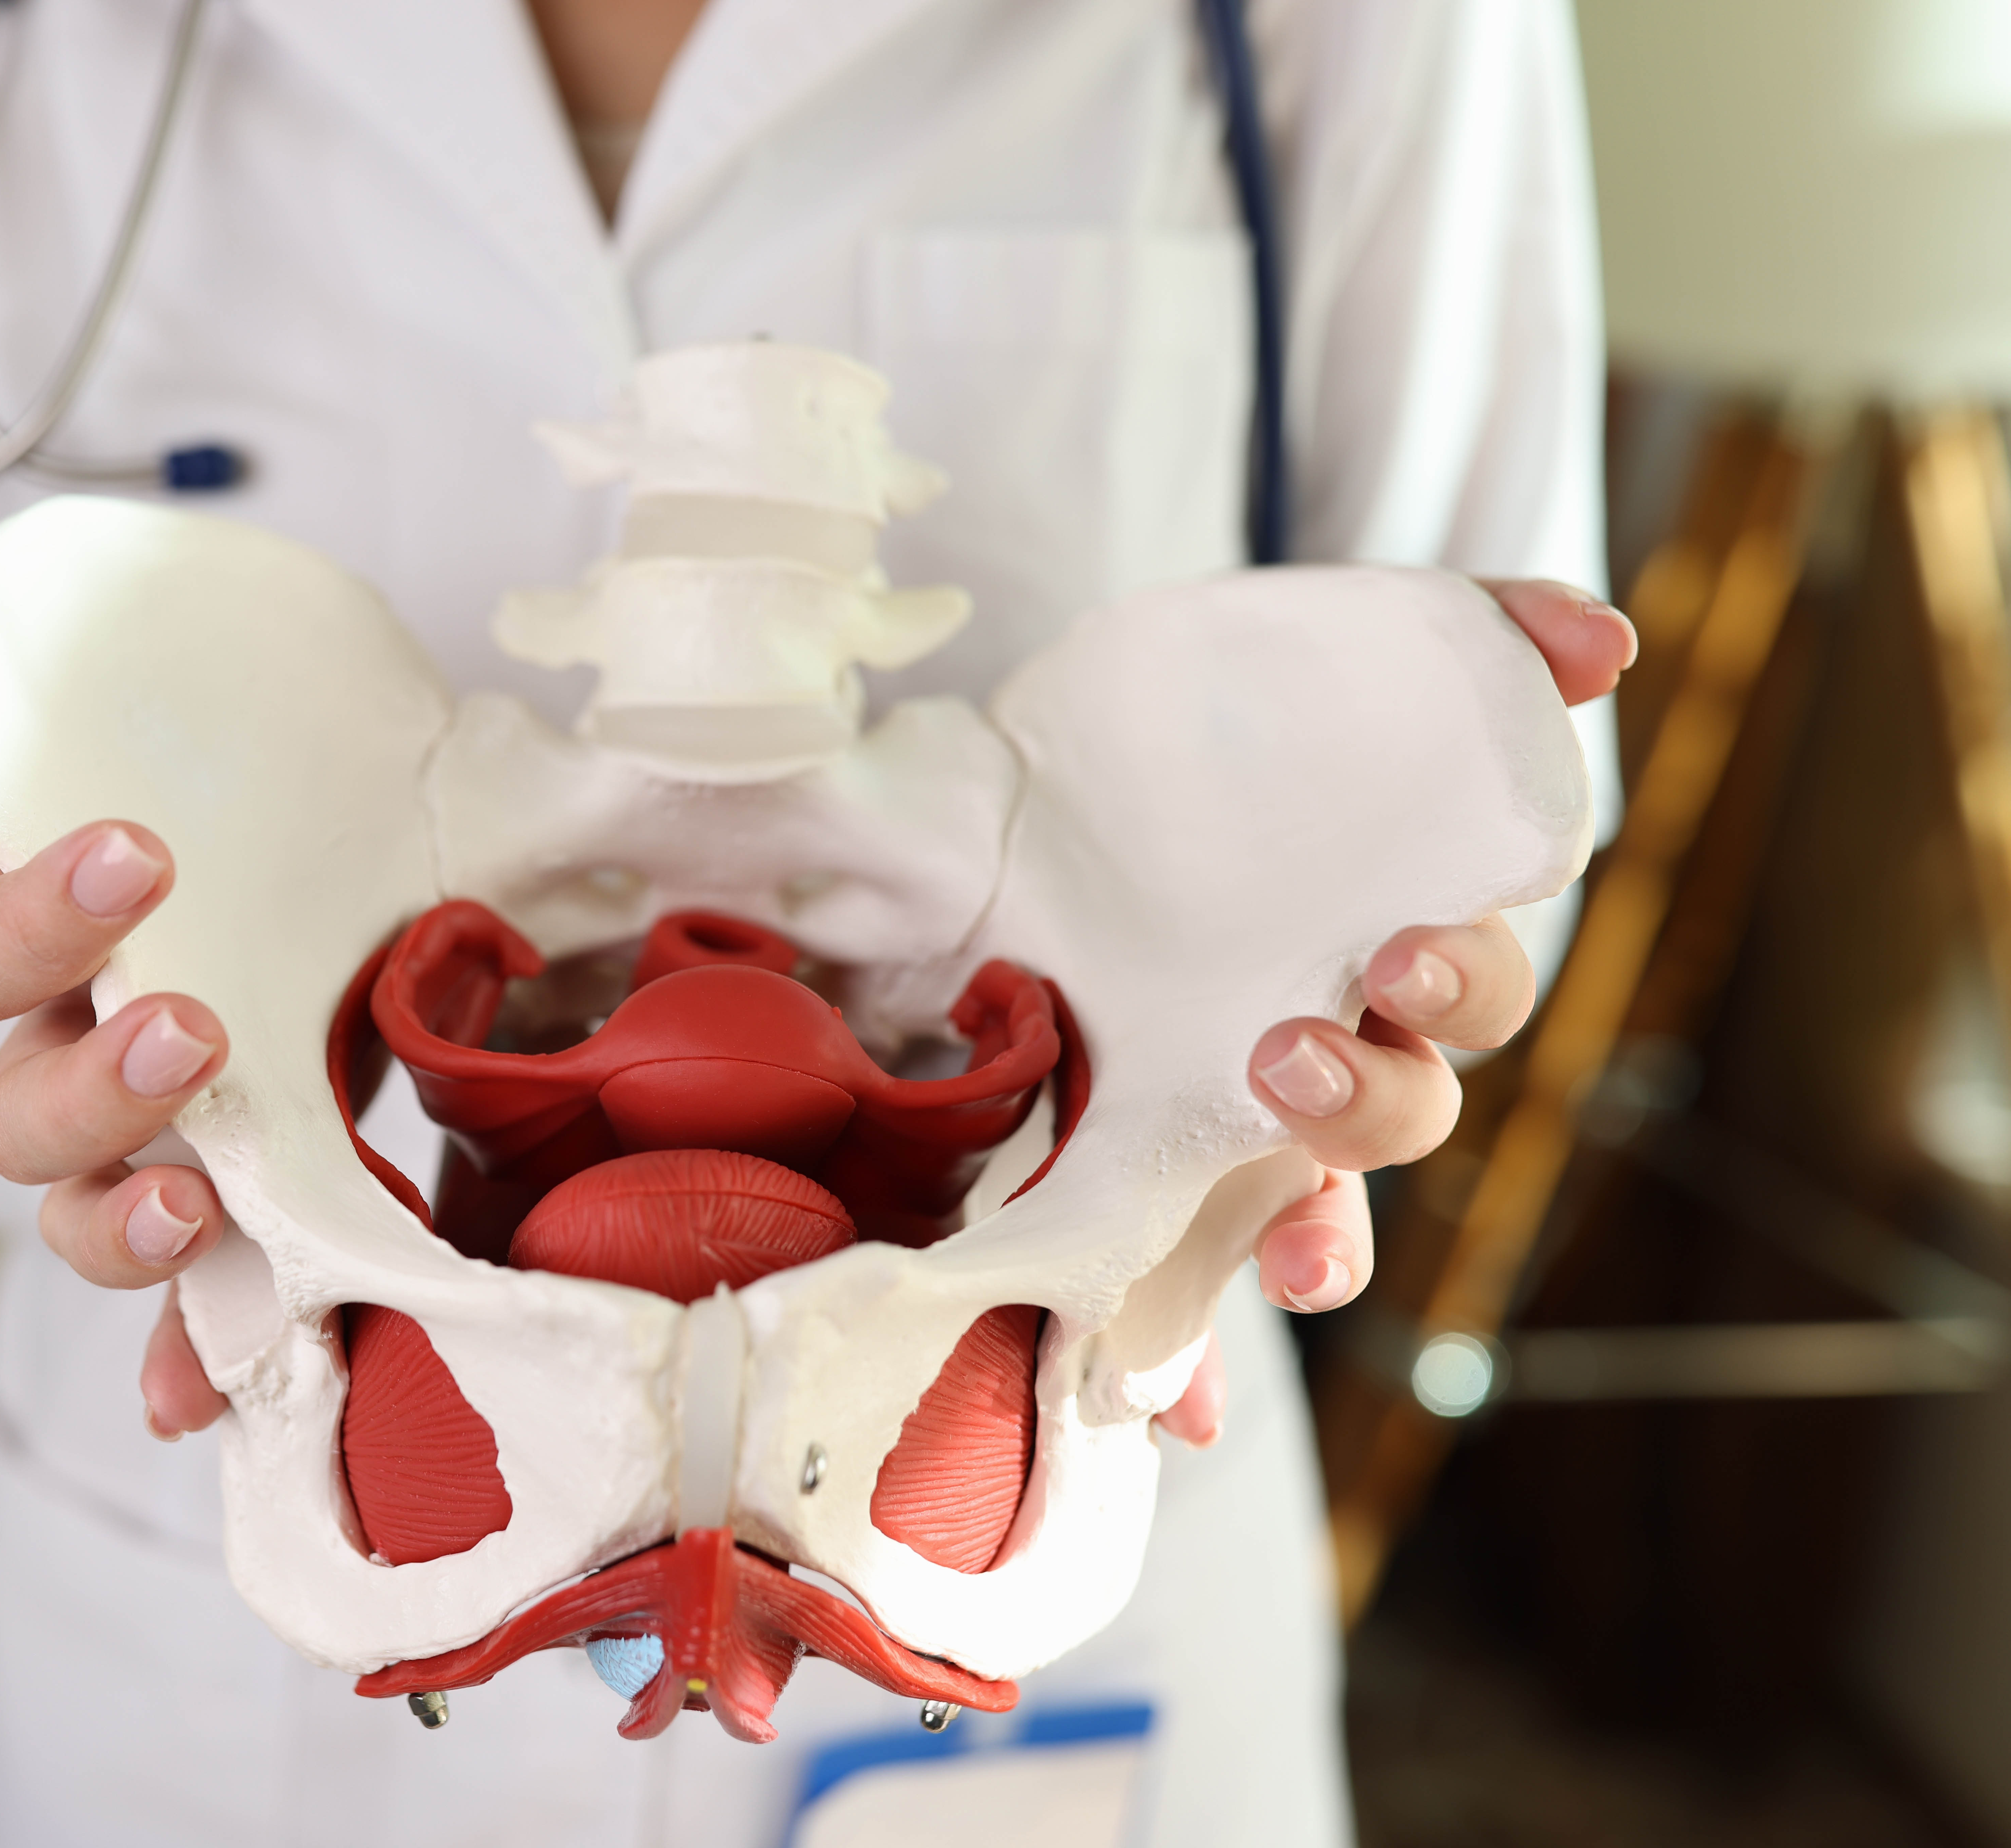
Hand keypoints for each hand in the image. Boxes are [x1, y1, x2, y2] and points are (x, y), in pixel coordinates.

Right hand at [0, 600, 235, 1439]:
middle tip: (190, 1029)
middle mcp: (65, 1064)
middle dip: (91, 1076)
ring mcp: (129, 1160)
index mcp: (52, 951)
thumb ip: (43, 704)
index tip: (136, 850)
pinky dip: (179, 1366)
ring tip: (197, 1197)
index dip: (39, 907)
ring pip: (72, 1218)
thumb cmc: (240, 836)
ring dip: (122, 1222)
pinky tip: (190, 1407)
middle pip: (15, 1107)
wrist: (333, 908)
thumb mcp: (186, 759)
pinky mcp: (213, 1232)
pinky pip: (176, 1325)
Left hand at [1158, 579, 1634, 1446]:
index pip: (1464, 984)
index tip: (1404, 962)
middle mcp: (1330, 1042)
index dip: (1458, 981)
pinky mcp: (1147, 1177)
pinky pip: (1185, 1293)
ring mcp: (1238, 1123)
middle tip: (1291, 1059)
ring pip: (1319, 1212)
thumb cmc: (1197, 741)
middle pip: (1404, 1104)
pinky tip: (1181, 1415)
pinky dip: (1195, 1363)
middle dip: (1371, 1099)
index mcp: (1373, 939)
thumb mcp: (1303, 659)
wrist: (1039, 796)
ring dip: (1315, 1236)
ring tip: (1281, 1250)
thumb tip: (1599, 637)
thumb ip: (1462, 637)